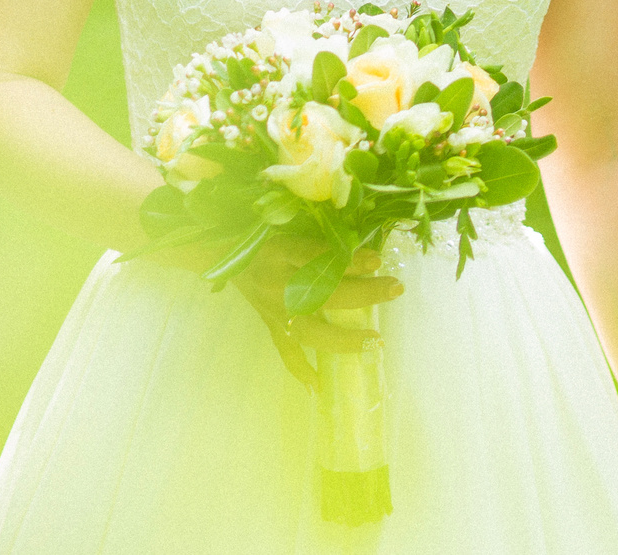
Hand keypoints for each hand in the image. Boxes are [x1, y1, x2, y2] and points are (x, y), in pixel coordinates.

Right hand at [228, 236, 404, 388]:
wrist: (222, 256)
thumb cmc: (265, 240)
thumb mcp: (290, 231)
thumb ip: (322, 243)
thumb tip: (367, 254)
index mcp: (280, 253)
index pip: (317, 258)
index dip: (348, 260)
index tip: (378, 259)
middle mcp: (276, 284)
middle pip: (321, 295)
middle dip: (361, 295)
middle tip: (395, 289)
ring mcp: (273, 310)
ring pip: (309, 330)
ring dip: (343, 338)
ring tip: (373, 342)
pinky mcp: (271, 325)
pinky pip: (286, 351)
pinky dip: (301, 370)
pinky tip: (318, 387)